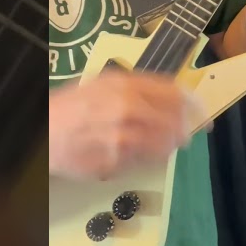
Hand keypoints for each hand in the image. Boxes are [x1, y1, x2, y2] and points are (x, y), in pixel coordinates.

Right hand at [49, 72, 203, 180]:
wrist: (43, 130)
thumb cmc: (73, 105)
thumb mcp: (103, 85)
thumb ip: (136, 88)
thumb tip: (170, 97)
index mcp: (125, 84)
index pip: (173, 92)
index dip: (192, 103)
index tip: (202, 112)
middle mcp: (127, 107)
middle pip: (173, 120)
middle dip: (184, 129)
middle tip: (186, 136)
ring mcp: (122, 136)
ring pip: (162, 145)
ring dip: (168, 146)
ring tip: (165, 147)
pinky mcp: (115, 160)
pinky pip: (142, 161)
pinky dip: (145, 159)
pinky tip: (137, 155)